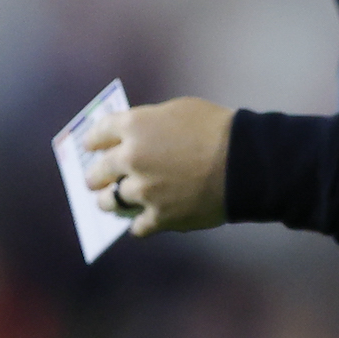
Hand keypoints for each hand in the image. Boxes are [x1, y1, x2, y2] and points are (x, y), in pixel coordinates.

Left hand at [81, 97, 233, 237]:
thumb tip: (136, 135)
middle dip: (95, 176)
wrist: (246, 162)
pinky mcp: (159, 217)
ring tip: (114, 203)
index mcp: (134, 126)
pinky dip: (140, 223)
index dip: (93, 141)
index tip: (92, 147)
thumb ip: (151, 122)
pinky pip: (137, 226)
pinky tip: (143, 221)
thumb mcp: (180, 110)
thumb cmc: (218, 128)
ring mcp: (143, 191)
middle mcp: (130, 159)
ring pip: (110, 202)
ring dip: (111, 201)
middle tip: (97, 180)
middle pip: (97, 172)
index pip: (98, 133)